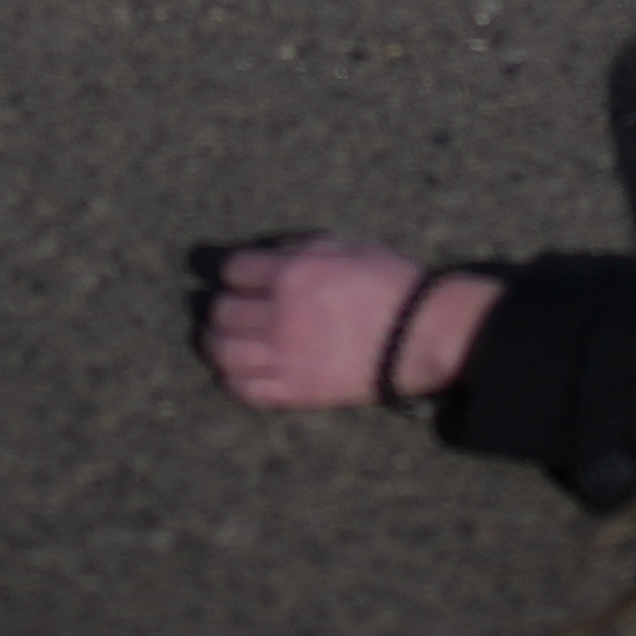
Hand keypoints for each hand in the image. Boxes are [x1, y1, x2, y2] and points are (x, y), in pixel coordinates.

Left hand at [194, 237, 488, 410]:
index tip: (241, 276)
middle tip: (230, 308)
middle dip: (221, 306)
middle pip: (222, 312)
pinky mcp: (296, 390)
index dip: (235, 271)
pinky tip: (237, 372)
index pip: (234, 270)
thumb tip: (269, 254)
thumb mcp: (349, 245)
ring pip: (223, 353)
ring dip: (214, 344)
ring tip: (220, 340)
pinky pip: (246, 391)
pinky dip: (233, 381)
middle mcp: (281, 316)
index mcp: (294, 274)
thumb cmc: (391, 283)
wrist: (421, 334)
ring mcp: (286, 357)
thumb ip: (303, 247)